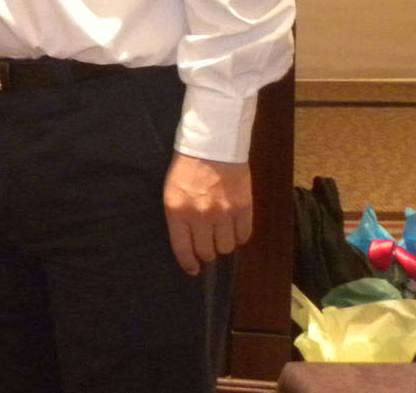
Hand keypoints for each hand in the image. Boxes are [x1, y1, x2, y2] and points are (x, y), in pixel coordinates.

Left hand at [163, 153, 251, 274]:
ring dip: (224, 244)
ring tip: (221, 234)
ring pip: (227, 247)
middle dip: (207, 253)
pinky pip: (244, 235)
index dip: (188, 263)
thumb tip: (188, 242)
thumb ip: (179, 217)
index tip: (193, 269)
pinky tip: (234, 228)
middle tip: (208, 246)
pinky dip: (240, 236)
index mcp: (177, 211)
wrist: (212, 145)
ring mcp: (223, 213)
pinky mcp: (243, 208)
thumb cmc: (187, 167)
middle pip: (207, 251)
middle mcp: (200, 216)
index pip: (183, 248)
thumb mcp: (172, 191)